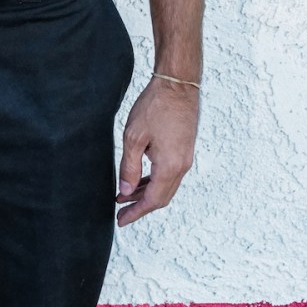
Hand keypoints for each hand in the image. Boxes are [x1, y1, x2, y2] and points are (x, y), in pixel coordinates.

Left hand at [116, 77, 198, 226]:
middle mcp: (182, 166)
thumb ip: (129, 167)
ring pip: (166, 186)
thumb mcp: (134, 137)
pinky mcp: (185, 150)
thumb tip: (126, 191)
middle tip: (121, 213)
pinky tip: (139, 180)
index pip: (152, 200)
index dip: (136, 213)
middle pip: (161, 197)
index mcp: (169, 166)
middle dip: (140, 207)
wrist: (178, 85)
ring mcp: (185, 158)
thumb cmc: (155, 106)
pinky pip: (169, 174)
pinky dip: (154, 181)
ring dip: (146, 194)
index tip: (121, 221)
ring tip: (124, 196)